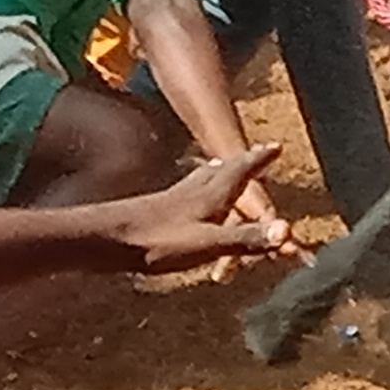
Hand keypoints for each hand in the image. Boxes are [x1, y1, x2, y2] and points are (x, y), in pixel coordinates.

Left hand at [107, 146, 298, 274]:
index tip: (276, 146)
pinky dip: (193, 188)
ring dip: (216, 173)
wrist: (103, 238)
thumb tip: (286, 232)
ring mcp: (171, 199)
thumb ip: (246, 238)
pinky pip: (183, 193)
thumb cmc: (156, 241)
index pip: (241, 172)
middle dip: (242, 163)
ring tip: (220, 167)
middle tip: (255, 154)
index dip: (260, 161)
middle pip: (223, 171)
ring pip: (200, 179)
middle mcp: (192, 191)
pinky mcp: (153, 210)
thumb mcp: (208, 243)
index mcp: (211, 197)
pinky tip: (179, 198)